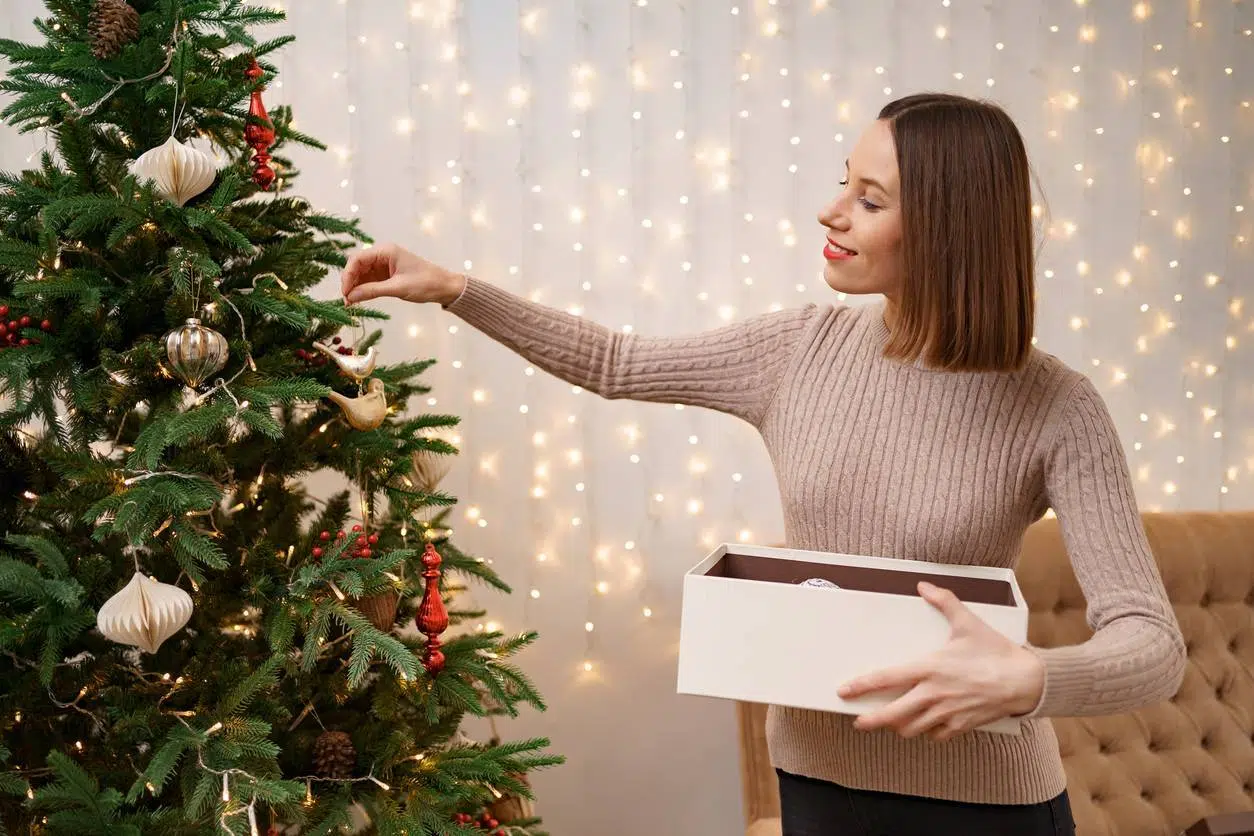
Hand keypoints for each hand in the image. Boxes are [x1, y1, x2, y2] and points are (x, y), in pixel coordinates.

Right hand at [341, 243, 465, 305]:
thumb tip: (351, 296)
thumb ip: (373, 291)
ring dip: (355, 287)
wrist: (444, 287)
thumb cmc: (426, 283)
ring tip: (351, 303)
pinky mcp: (386, 275)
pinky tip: (358, 300)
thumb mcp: (398, 288)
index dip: (347, 275)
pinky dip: (363, 290)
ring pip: (361, 274)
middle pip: (356, 266)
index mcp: (386, 251)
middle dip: (350, 282)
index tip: (345, 292)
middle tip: (347, 300)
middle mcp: (382, 255)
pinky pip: (369, 281)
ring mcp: (383, 265)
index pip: (357, 259)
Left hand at [837, 581, 1044, 741]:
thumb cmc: (995, 651)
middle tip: (859, 721)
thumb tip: (924, 585)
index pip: (886, 678)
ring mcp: (946, 713)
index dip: (862, 686)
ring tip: (892, 723)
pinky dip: (928, 731)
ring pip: (912, 728)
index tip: (844, 692)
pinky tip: (925, 725)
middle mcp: (933, 693)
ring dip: (900, 726)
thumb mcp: (968, 622)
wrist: (1026, 680)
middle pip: (893, 714)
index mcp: (929, 667)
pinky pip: (936, 734)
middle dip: (872, 720)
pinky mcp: (961, 725)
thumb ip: (944, 602)